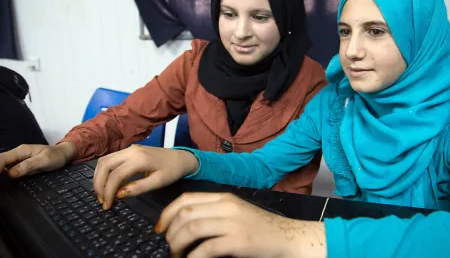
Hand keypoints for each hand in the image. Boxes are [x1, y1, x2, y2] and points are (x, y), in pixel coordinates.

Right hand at [0, 142, 76, 190]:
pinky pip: (1, 167)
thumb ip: (28, 166)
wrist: (63, 154)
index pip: (0, 160)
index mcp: (20, 151)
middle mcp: (15, 153)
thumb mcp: (44, 161)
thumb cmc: (55, 156)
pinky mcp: (17, 163)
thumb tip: (10, 174)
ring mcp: (16, 158)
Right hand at [93, 145, 198, 209]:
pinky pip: (109, 159)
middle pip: (104, 165)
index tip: (107, 205)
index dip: (108, 192)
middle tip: (102, 201)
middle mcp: (131, 150)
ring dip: (99, 178)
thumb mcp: (158, 182)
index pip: (115, 175)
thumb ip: (138, 188)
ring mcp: (129, 148)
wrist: (181, 158)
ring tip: (103, 195)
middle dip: (99, 184)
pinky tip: (107, 184)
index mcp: (140, 158)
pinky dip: (104, 172)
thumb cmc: (172, 170)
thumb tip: (118, 195)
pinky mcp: (128, 150)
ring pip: (104, 161)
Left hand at [156, 193, 326, 257]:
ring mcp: (232, 222)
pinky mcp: (238, 240)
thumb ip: (215, 213)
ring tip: (178, 255)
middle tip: (169, 246)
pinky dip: (193, 257)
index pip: (186, 199)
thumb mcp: (237, 213)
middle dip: (170, 232)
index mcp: (224, 198)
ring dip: (178, 244)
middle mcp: (227, 206)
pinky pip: (206, 248)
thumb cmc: (262, 228)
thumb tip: (186, 224)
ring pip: (191, 228)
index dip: (167, 214)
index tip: (160, 228)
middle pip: (185, 213)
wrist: (289, 237)